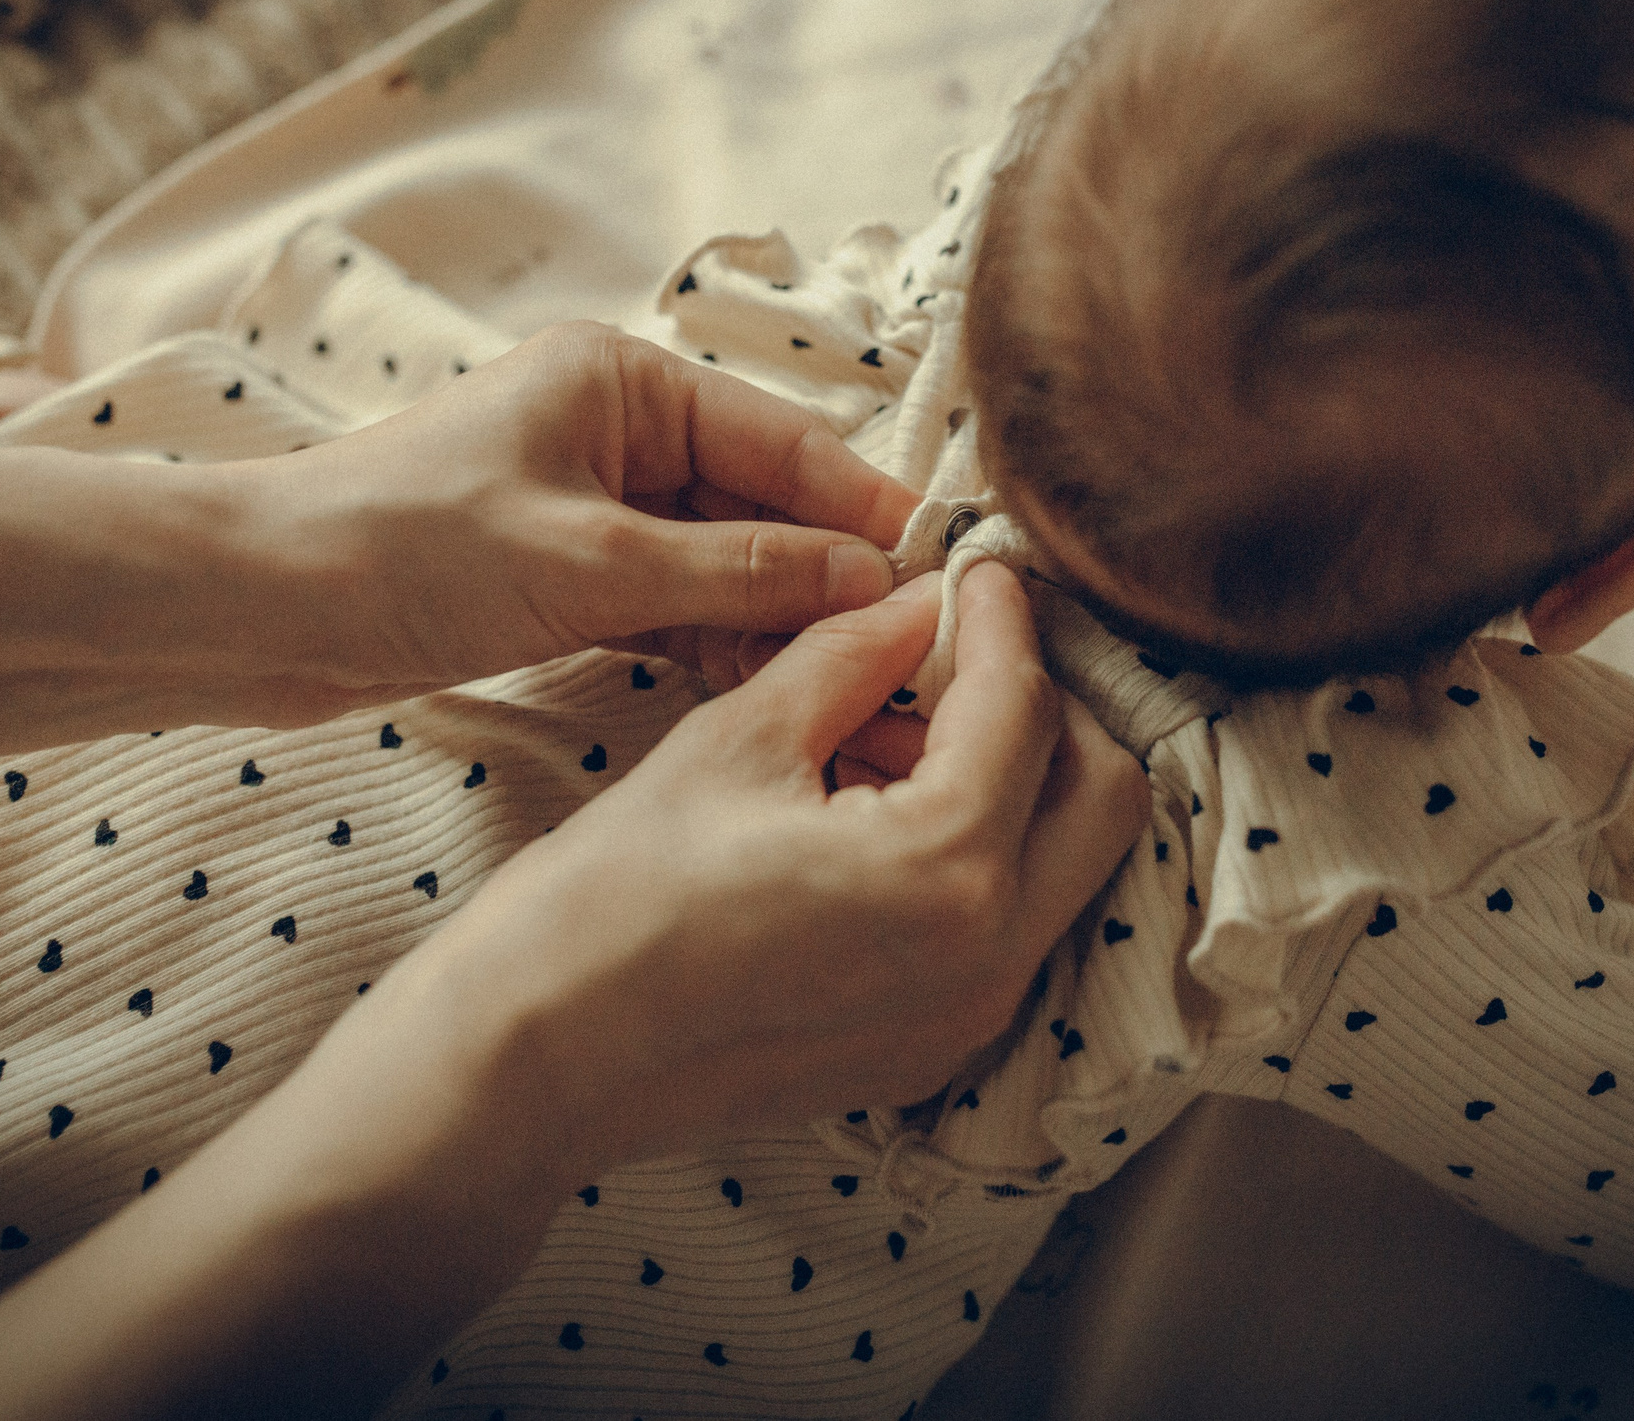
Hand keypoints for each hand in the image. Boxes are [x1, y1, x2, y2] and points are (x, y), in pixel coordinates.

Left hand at [245, 323, 917, 705]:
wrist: (257, 610)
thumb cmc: (405, 550)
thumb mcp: (593, 563)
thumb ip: (739, 572)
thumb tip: (870, 577)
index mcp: (621, 381)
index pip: (781, 439)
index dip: (861, 508)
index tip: (937, 571)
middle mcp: (614, 429)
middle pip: (759, 501)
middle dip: (825, 571)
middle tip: (909, 645)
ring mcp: (589, 503)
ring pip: (720, 559)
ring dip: (776, 616)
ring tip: (856, 679)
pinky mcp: (561, 572)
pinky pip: (671, 601)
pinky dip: (714, 639)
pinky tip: (768, 686)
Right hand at [399, 560, 1150, 1168]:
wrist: (535, 1061)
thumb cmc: (611, 902)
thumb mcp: (737, 743)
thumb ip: (849, 659)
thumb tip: (916, 603)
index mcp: (947, 868)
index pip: (1027, 708)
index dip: (1001, 619)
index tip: (973, 571)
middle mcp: (989, 957)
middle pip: (1099, 797)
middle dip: (1045, 705)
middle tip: (958, 650)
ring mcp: (967, 1016)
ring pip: (1061, 866)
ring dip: (1010, 781)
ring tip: (894, 727)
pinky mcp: (930, 1049)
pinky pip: (1005, 928)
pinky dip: (976, 854)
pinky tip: (876, 808)